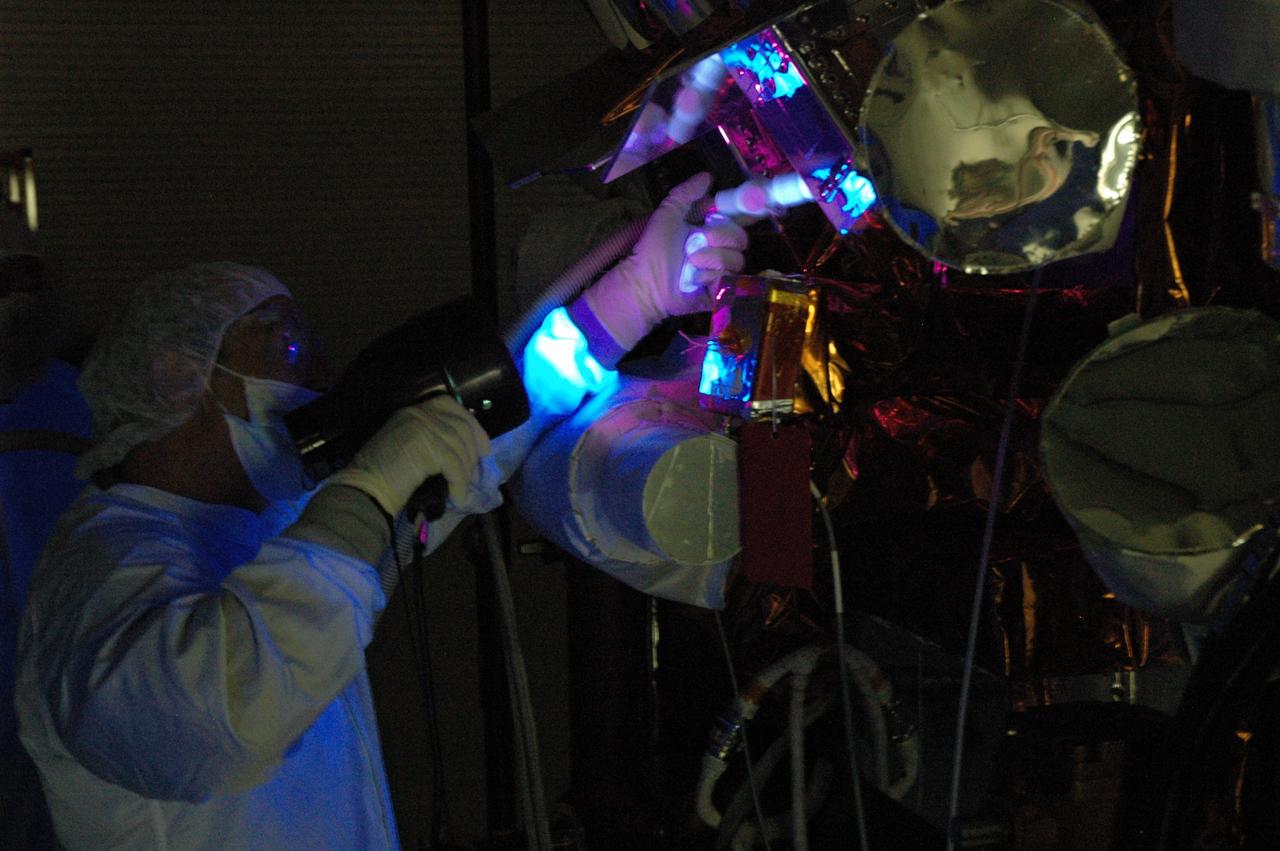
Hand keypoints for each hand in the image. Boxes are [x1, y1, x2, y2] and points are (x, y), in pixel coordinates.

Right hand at [325, 395, 489, 516]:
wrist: (364, 490)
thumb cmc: (382, 476)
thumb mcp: (407, 447)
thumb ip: (431, 439)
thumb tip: (463, 451)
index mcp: (412, 411)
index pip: (449, 405)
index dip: (470, 423)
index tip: (483, 446)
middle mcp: (417, 413)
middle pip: (460, 424)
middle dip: (473, 449)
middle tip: (475, 470)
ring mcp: (421, 427)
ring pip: (459, 446)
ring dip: (465, 471)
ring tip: (462, 488)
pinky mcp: (425, 445)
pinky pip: (454, 465)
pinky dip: (459, 482)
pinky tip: (458, 496)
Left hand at [581, 172, 747, 351]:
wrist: (646, 282)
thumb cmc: (654, 249)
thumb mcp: (668, 214)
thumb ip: (686, 193)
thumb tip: (707, 176)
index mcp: (710, 229)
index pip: (738, 219)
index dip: (746, 212)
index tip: (751, 207)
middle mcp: (720, 249)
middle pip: (741, 238)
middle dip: (720, 237)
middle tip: (697, 240)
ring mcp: (722, 271)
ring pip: (736, 259)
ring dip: (712, 258)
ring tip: (691, 263)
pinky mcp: (721, 290)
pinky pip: (730, 279)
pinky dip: (712, 277)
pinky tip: (696, 279)